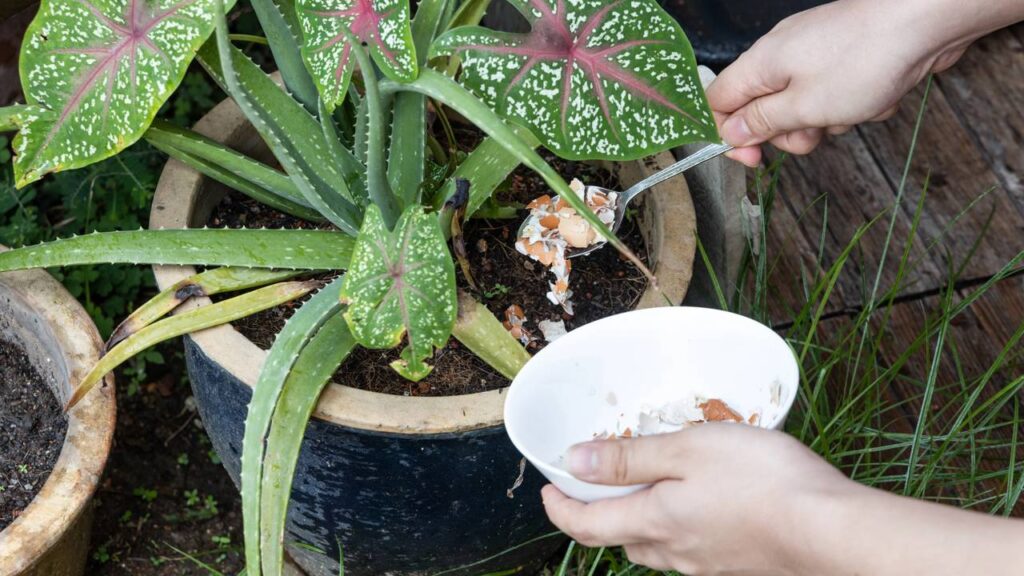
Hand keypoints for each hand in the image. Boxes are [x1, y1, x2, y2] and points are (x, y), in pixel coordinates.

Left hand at [542, 424, 851, 573]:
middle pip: (621, 538)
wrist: (832, 532)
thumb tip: (573, 463)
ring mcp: (709, 565)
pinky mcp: (738, 566)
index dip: (559, 508)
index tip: (547, 490)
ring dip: (641, 520)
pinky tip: (703, 505)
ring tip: (649, 488)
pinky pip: (693, 548)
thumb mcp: (687, 450)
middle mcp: (675, 553)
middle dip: (601, 514)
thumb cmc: (761, 480)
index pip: (586, 526)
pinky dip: (680, 526)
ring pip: (658, 546)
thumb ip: (628, 458)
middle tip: (598, 483)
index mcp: (654, 522)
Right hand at [708, 0, 1023, 165]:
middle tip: (810, 135)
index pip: (719, 101)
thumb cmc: (864, 59)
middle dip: (786, 132)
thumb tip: (730, 133)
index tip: (752, 159)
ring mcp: (816, 53)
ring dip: (823, 121)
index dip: (727, 134)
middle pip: (762, 108)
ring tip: (850, 113)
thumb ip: (762, 122)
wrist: (925, 20)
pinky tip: (874, 97)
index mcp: (761, 63)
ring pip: (802, 105)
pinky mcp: (846, 57)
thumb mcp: (804, 106)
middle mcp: (782, 54)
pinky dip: (851, 104)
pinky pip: (834, 94)